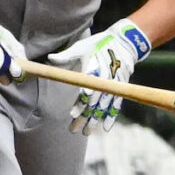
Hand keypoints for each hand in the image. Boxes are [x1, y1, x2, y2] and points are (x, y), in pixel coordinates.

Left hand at [48, 19, 150, 133]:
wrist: (124, 42)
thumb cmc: (98, 44)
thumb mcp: (82, 46)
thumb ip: (67, 55)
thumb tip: (50, 58)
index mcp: (95, 69)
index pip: (87, 89)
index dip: (80, 102)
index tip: (73, 114)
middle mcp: (106, 79)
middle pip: (94, 102)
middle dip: (84, 116)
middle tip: (74, 129)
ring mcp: (115, 85)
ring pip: (104, 106)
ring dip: (95, 120)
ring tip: (86, 132)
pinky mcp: (120, 88)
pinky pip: (116, 105)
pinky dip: (112, 116)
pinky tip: (105, 128)